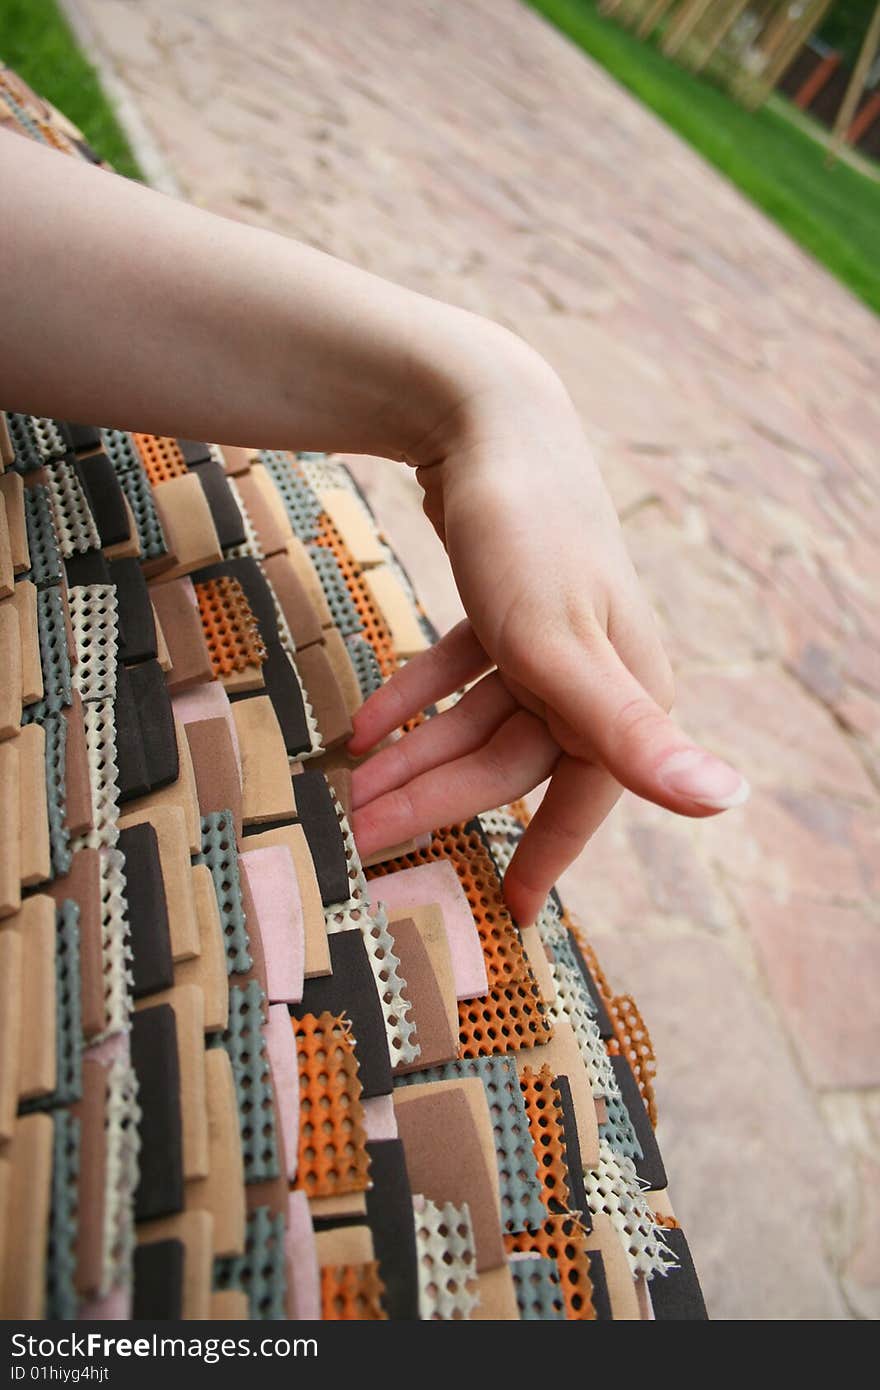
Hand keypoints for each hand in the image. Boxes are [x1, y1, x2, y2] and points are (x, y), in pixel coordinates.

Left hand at [349, 333, 748, 925]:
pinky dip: (418, 695)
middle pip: (511, 760)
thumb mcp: (563, 646)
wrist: (489, 419)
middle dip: (436, 798)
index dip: (546, 855)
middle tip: (362, 835)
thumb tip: (725, 800)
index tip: (507, 909)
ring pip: (479, 720)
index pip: (583, 797)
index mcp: (626, 693)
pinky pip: (464, 672)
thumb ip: (629, 734)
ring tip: (347, 783)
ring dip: (416, 752)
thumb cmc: (529, 538)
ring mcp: (554, 640)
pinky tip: (366, 722)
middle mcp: (598, 673)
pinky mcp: (514, 609)